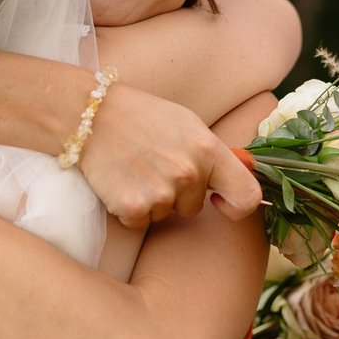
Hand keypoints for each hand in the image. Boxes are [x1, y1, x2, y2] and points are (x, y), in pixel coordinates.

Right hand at [79, 85, 261, 228]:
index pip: (247, 196)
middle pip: (194, 208)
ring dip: (151, 200)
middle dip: (177, 195)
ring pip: (165, 215)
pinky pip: (140, 222)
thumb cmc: (140, 116)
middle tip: (154, 166)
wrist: (90, 115)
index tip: (219, 200)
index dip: (236, 206)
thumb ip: (213, 154)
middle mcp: (189, 173)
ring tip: (135, 169)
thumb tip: (240, 180)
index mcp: (208, 149)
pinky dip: (130, 208)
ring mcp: (161, 192)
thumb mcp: (187, 124)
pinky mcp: (133, 207)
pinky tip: (120, 182)